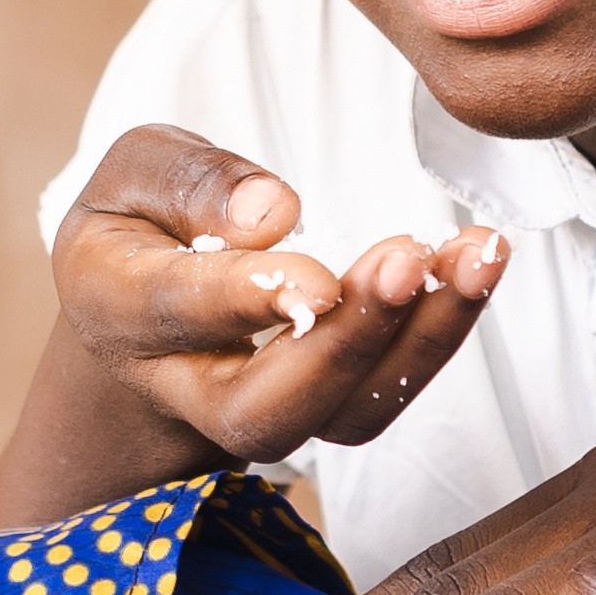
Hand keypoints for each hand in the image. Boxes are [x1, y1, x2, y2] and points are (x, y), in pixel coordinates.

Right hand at [45, 127, 504, 470]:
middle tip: (405, 259)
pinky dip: (437, 336)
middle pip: (266, 407)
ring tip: (477, 253)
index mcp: (118, 308)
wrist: (136, 334)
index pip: (183, 314)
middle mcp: (184, 387)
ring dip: (419, 340)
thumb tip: (274, 213)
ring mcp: (257, 419)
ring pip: (341, 416)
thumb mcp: (133, 175)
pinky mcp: (320, 417)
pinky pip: (381, 400)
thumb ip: (190, 180)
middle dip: (346, 342)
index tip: (318, 278)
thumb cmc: (138, 232)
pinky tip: (476, 266)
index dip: (251, 299)